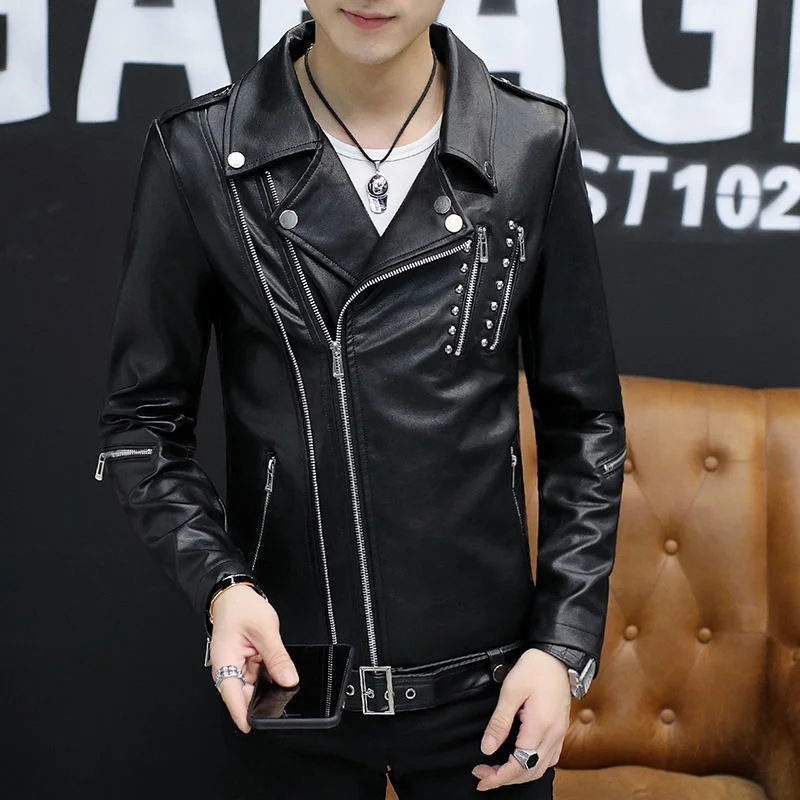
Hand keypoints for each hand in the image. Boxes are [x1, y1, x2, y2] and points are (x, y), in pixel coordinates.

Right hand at [208, 585, 299, 733]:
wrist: (234, 595)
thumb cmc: (241, 607)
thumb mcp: (265, 630)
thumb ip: (277, 656)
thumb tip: (288, 680)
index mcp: (225, 661)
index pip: (231, 695)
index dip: (242, 713)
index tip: (252, 726)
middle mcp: (227, 668)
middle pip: (243, 695)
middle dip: (261, 701)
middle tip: (282, 698)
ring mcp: (236, 667)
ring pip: (252, 688)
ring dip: (266, 688)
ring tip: (281, 678)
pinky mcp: (244, 664)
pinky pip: (257, 678)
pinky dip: (267, 677)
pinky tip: (278, 673)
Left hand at [471, 648, 571, 790]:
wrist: (557, 656)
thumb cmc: (534, 668)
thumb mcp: (510, 690)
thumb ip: (499, 722)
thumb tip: (487, 748)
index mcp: (540, 726)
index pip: (519, 764)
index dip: (498, 777)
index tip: (480, 778)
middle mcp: (553, 735)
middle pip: (529, 772)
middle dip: (504, 779)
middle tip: (482, 774)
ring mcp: (559, 734)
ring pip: (541, 768)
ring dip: (519, 775)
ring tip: (497, 771)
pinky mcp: (560, 730)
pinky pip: (549, 759)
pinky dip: (533, 767)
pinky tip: (521, 762)